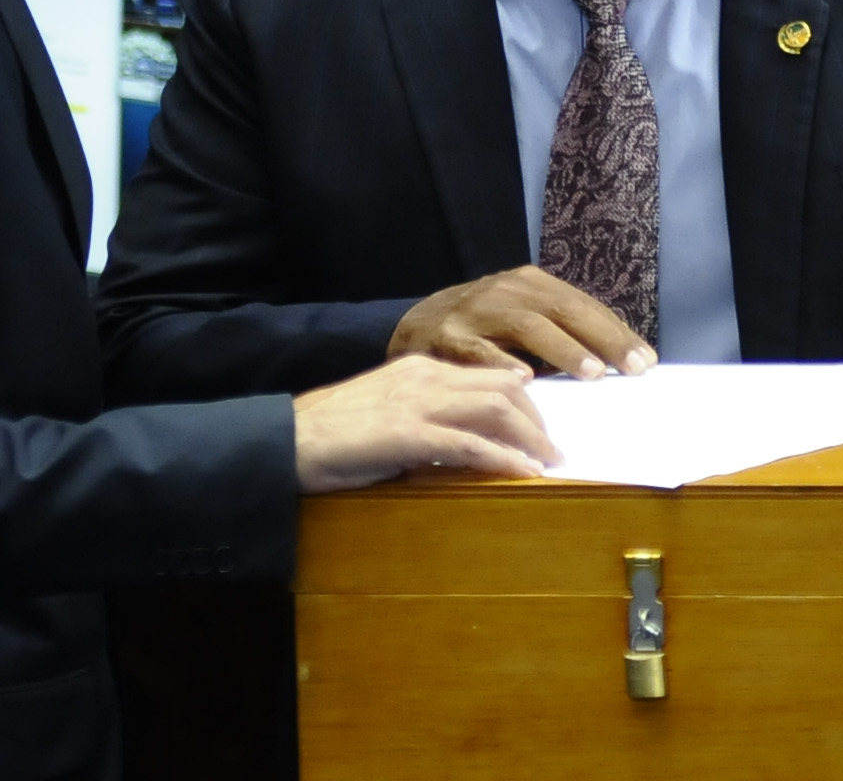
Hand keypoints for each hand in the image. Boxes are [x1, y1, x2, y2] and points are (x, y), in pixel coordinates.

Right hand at [294, 355, 558, 493]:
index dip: (522, 402)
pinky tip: (523, 474)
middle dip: (536, 419)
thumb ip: (425, 419)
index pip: (489, 376)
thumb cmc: (332, 435)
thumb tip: (462, 445)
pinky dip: (503, 458)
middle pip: (503, 388)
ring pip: (495, 410)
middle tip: (553, 450)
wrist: (289, 440)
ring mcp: (417, 403)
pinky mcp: (408, 434)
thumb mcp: (387, 414)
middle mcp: (425, 376)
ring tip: (550, 463)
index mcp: (420, 367)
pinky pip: (469, 444)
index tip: (541, 427)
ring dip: (530, 438)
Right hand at [388, 265, 654, 380]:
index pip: (584, 306)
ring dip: (562, 349)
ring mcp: (475, 311)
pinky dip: (502, 363)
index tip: (647, 361)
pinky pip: (477, 351)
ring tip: (591, 373)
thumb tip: (619, 364)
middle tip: (632, 368)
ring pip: (527, 325)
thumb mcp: (522, 322)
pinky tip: (524, 380)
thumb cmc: (482, 331)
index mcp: (531, 284)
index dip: (616, 332)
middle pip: (563, 310)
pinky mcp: (446, 337)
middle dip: (602, 339)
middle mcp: (506, 290)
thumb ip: (562, 337)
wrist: (414, 327)